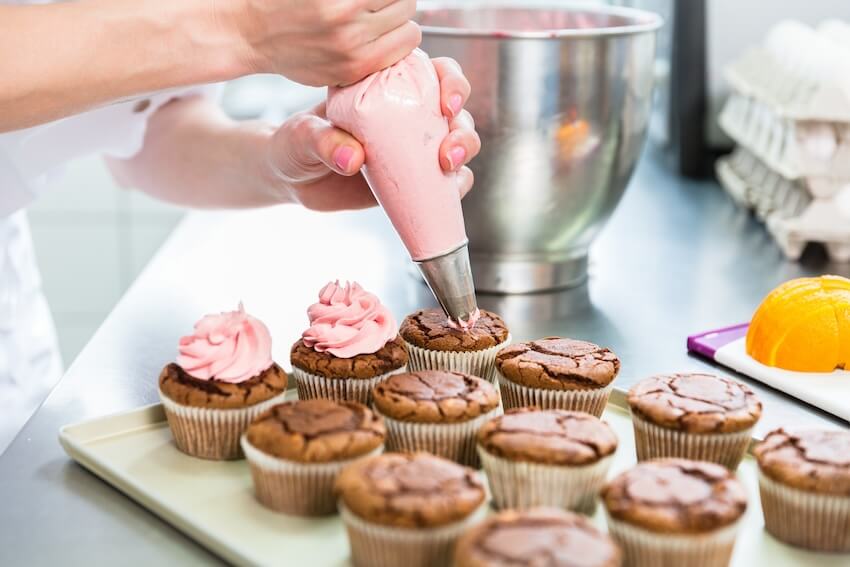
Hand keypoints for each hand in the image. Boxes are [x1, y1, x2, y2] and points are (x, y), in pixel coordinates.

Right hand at [219, 0, 421, 85]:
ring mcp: (351, 50)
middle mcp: (347, 20)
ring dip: (400, 24)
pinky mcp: (351, 71)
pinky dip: (394, 47)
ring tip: (380, 20)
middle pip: (407, 4)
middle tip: (380, 3)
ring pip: (410, 33)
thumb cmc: (284, 0)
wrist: (254, 33)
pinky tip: (377, 39)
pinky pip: (396, 57)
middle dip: (397, 1)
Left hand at [266, 58, 480, 211]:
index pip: (432, 73)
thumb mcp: (303, 135)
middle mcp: (407, 114)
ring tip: (447, 170)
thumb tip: (352, 159)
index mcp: (386, 86)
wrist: (292, 180)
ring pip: (458, 144)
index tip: (448, 104)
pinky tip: (451, 192)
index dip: (451, 83)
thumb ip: (323, 141)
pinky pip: (447, 181)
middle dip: (462, 128)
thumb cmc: (296, 145)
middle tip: (447, 153)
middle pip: (455, 111)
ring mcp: (413, 148)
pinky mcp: (414, 180)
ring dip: (463, 155)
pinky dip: (456, 186)